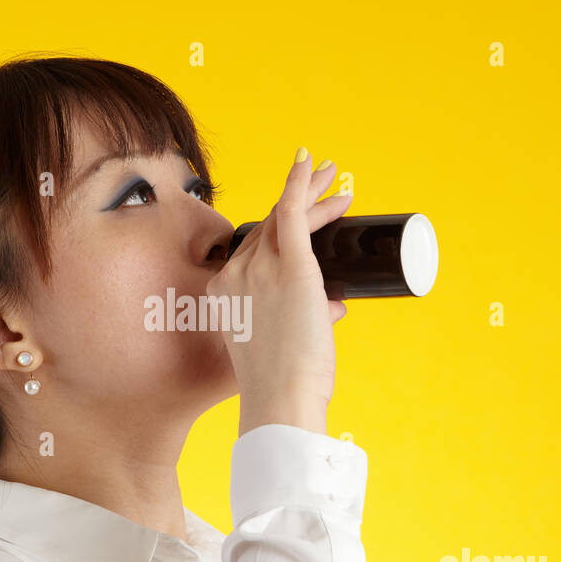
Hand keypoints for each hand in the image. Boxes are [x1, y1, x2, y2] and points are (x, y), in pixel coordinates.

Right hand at [208, 147, 352, 435]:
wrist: (279, 397)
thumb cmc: (281, 385)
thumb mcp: (280, 346)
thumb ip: (305, 323)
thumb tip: (333, 308)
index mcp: (225, 294)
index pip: (254, 249)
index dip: (279, 229)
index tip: (302, 220)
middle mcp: (235, 274)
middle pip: (269, 226)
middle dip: (297, 200)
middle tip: (324, 182)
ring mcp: (258, 269)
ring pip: (285, 217)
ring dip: (310, 191)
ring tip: (335, 176)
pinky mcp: (290, 268)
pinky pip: (291, 212)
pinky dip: (300, 184)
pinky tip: (312, 163)